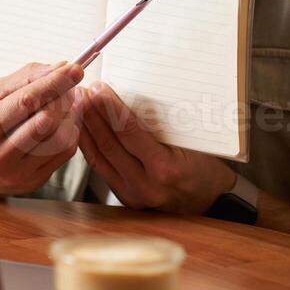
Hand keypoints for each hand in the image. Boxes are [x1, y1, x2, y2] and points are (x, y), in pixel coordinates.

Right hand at [0, 61, 84, 195]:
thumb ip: (26, 77)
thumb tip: (60, 67)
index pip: (25, 102)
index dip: (53, 83)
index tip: (73, 69)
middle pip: (45, 121)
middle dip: (63, 96)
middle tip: (69, 83)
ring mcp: (17, 173)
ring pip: (60, 139)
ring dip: (71, 114)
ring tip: (69, 100)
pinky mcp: (33, 181)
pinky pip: (64, 152)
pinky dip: (72, 130)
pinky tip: (66, 118)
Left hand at [77, 81, 235, 214]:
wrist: (211, 201)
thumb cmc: (206, 167)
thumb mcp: (193, 143)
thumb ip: (163, 125)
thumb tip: (132, 93)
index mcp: (166, 169)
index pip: (130, 132)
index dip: (111, 107)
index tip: (99, 87)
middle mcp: (146, 185)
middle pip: (109, 143)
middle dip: (92, 113)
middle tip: (82, 91)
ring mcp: (133, 194)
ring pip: (100, 156)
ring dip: (86, 128)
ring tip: (77, 105)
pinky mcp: (125, 198)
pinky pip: (101, 168)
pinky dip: (89, 146)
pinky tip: (83, 130)